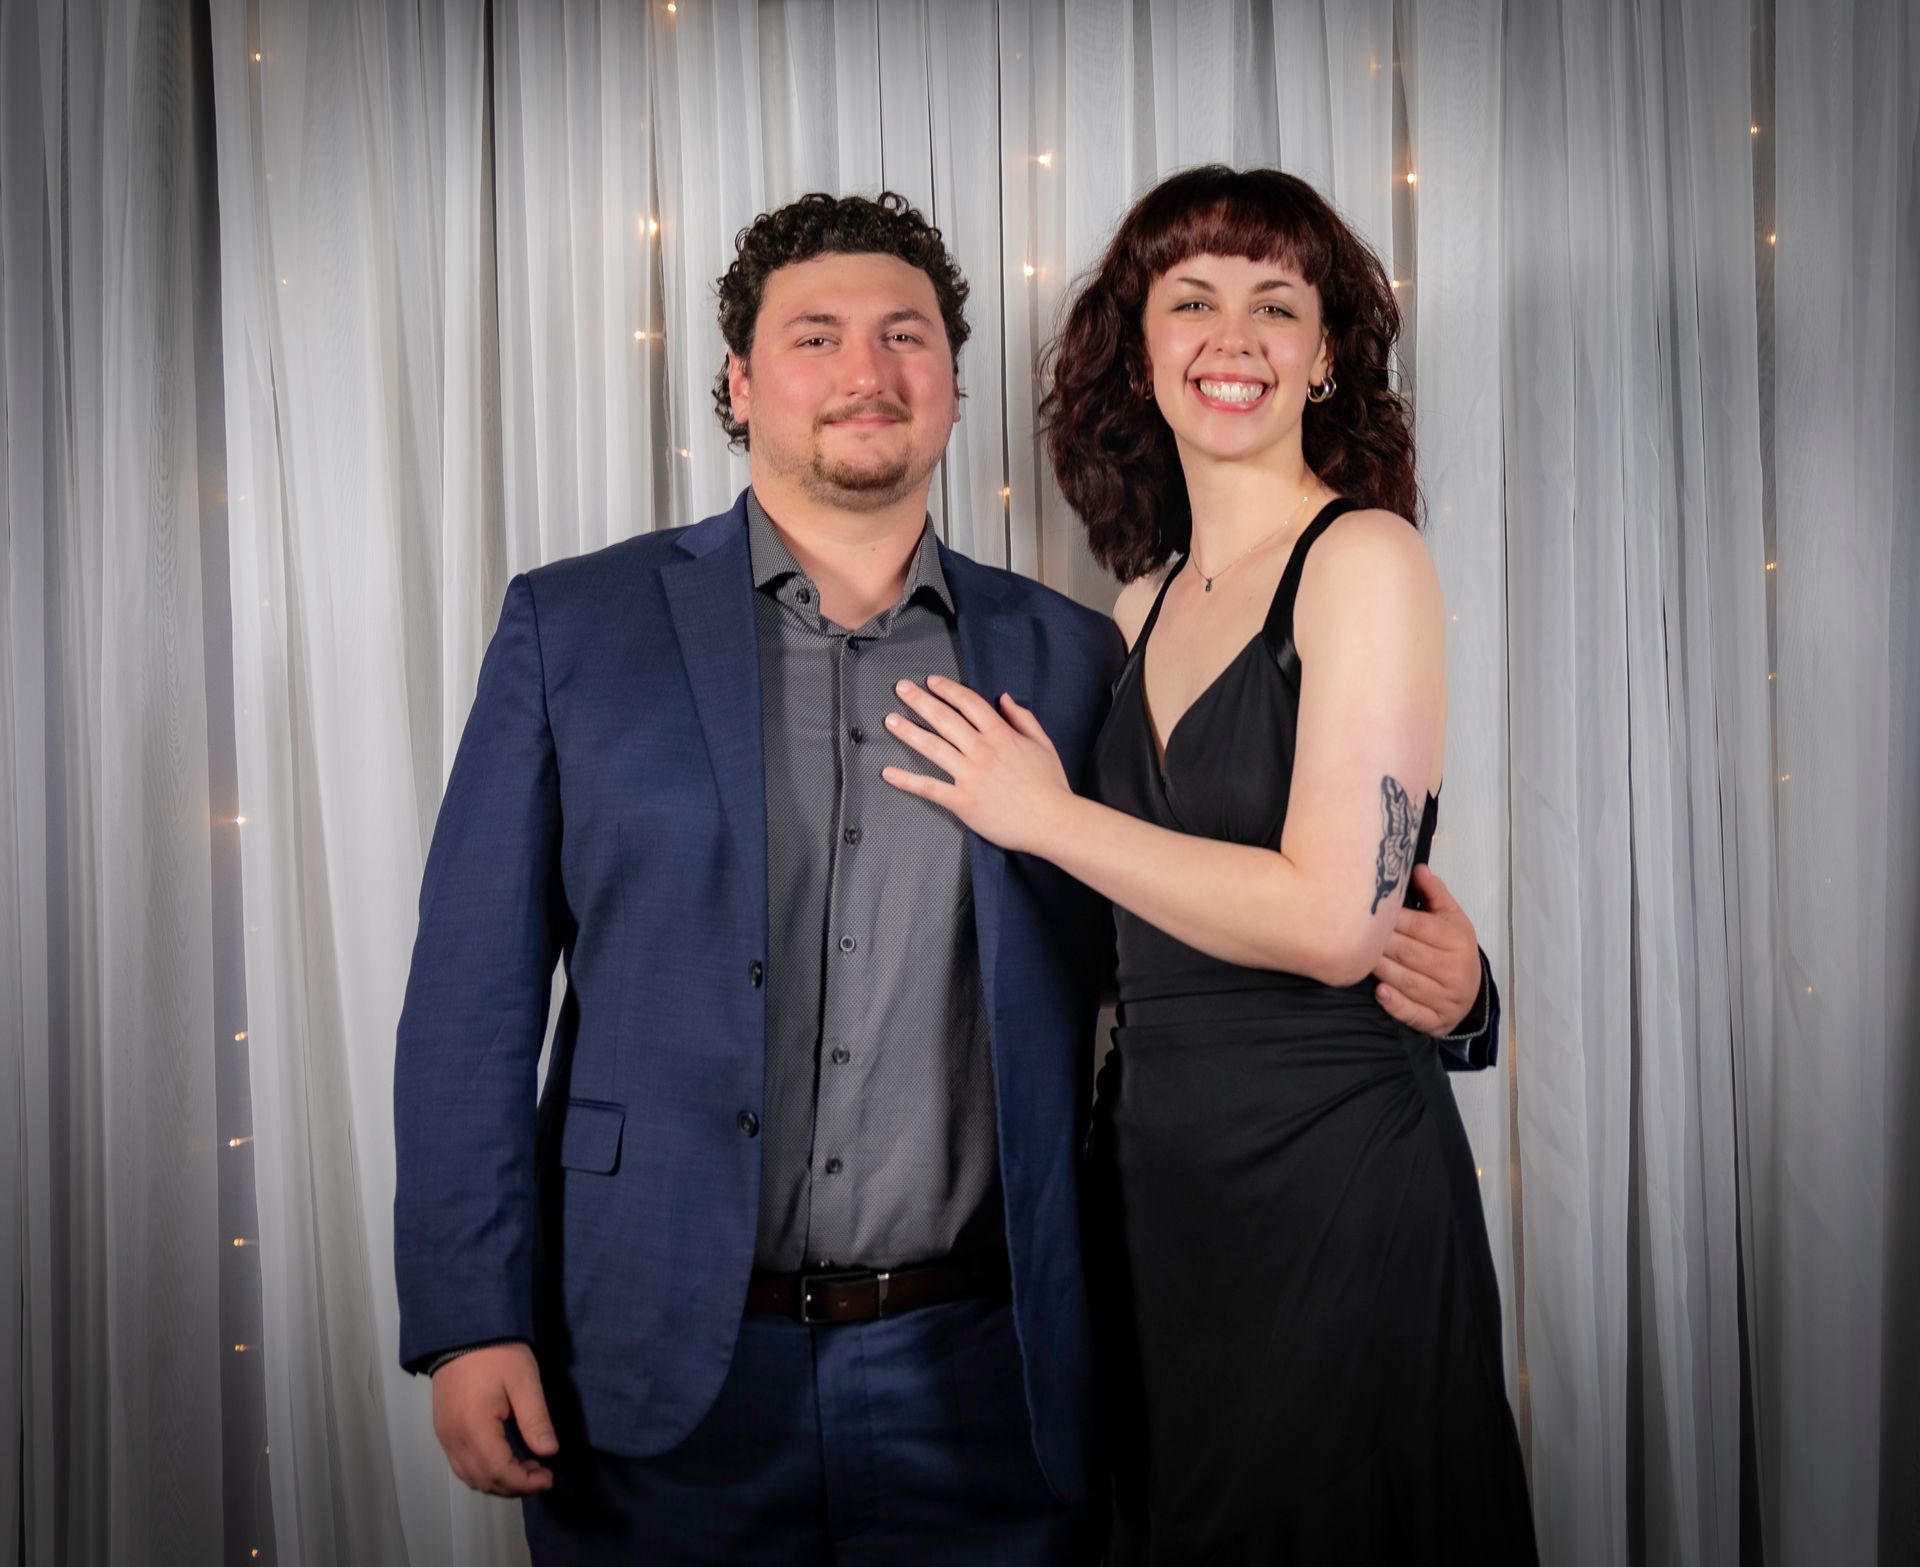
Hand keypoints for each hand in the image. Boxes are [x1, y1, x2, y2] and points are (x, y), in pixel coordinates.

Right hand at [431, 1342, 558, 1495]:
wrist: (463, 1331)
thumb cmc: (494, 1351)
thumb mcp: (524, 1380)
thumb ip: (536, 1419)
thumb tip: (549, 1451)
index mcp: (474, 1426)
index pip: (499, 1472)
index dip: (525, 1482)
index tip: (548, 1477)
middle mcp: (453, 1437)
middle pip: (483, 1480)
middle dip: (514, 1485)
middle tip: (542, 1474)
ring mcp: (445, 1435)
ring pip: (470, 1476)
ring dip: (499, 1481)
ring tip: (527, 1468)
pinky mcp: (444, 1429)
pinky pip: (461, 1464)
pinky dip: (484, 1470)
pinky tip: (505, 1459)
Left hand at [880, 676, 1072, 854]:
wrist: (1053, 821)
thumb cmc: (1050, 785)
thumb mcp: (1043, 744)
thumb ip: (1022, 718)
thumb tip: (1004, 698)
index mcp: (1001, 735)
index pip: (968, 703)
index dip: (948, 689)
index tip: (931, 681)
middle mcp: (982, 751)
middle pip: (944, 719)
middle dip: (920, 700)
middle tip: (900, 688)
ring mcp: (970, 776)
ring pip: (933, 747)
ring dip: (908, 732)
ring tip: (890, 720)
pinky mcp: (962, 801)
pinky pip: (929, 788)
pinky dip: (907, 780)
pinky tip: (888, 772)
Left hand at [1372, 865, 1483, 1035]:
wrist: (1471, 993)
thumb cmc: (1454, 949)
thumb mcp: (1452, 918)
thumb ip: (1435, 893)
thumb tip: (1417, 868)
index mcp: (1457, 941)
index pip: (1418, 926)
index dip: (1390, 919)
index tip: (1366, 911)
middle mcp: (1454, 970)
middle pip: (1408, 953)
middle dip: (1378, 944)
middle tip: (1351, 933)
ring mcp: (1446, 998)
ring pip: (1406, 981)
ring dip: (1380, 970)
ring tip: (1357, 958)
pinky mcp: (1436, 1021)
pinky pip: (1412, 1013)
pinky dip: (1394, 1004)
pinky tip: (1378, 991)